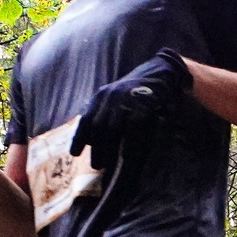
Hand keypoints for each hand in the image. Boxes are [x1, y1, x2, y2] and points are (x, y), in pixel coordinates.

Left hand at [69, 49, 188, 160]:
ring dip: (107, 148)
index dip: (79, 137)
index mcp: (101, 95)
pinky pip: (134, 125)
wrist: (161, 70)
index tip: (74, 154)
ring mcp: (126, 98)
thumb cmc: (138, 90)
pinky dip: (129, 142)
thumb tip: (92, 140)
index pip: (86, 119)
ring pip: (112, 127)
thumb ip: (105, 114)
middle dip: (96, 148)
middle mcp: (110, 96)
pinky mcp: (144, 102)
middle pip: (97, 126)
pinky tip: (127, 156)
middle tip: (96, 165)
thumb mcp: (117, 98)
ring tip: (106, 165)